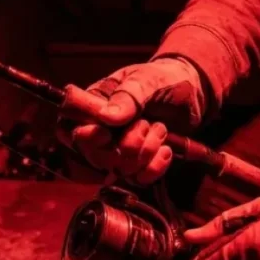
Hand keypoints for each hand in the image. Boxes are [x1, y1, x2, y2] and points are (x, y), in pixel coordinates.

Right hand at [64, 57, 206, 184]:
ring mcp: (118, 150)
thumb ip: (128, 97)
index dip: (85, 136)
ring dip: (144, 152)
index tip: (107, 132)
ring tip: (160, 130)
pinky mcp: (137, 165)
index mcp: (93, 105)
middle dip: (124, 146)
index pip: (68, 126)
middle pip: (91, 155)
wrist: (191, 93)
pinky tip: (166, 150)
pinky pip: (137, 179)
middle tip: (145, 125)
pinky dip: (155, 167)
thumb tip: (106, 117)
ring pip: (116, 169)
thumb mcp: (148, 81)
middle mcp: (99, 130)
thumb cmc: (163, 80)